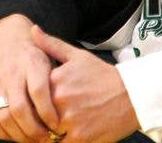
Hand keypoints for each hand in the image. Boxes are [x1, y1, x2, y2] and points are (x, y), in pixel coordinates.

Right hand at [0, 14, 60, 141]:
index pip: (39, 92)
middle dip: (35, 130)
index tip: (58, 125)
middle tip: (47, 138)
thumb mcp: (51, 54)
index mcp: (31, 62)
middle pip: (20, 109)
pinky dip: (3, 133)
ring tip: (34, 139)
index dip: (48, 113)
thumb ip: (58, 78)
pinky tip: (17, 134)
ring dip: (21, 135)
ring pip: (5, 117)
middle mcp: (11, 72)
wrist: (5, 35)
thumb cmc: (33, 52)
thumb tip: (69, 107)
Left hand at [31, 25, 138, 142]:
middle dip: (36, 117)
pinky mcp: (81, 138)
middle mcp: (60, 100)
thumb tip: (33, 29)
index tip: (32, 101)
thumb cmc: (102, 75)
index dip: (29, 100)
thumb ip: (51, 45)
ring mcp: (70, 120)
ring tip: (51, 127)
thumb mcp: (77, 56)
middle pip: (35, 114)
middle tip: (38, 118)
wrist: (132, 95)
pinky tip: (63, 136)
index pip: (29, 94)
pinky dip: (58, 142)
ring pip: (46, 132)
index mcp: (55, 80)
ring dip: (46, 132)